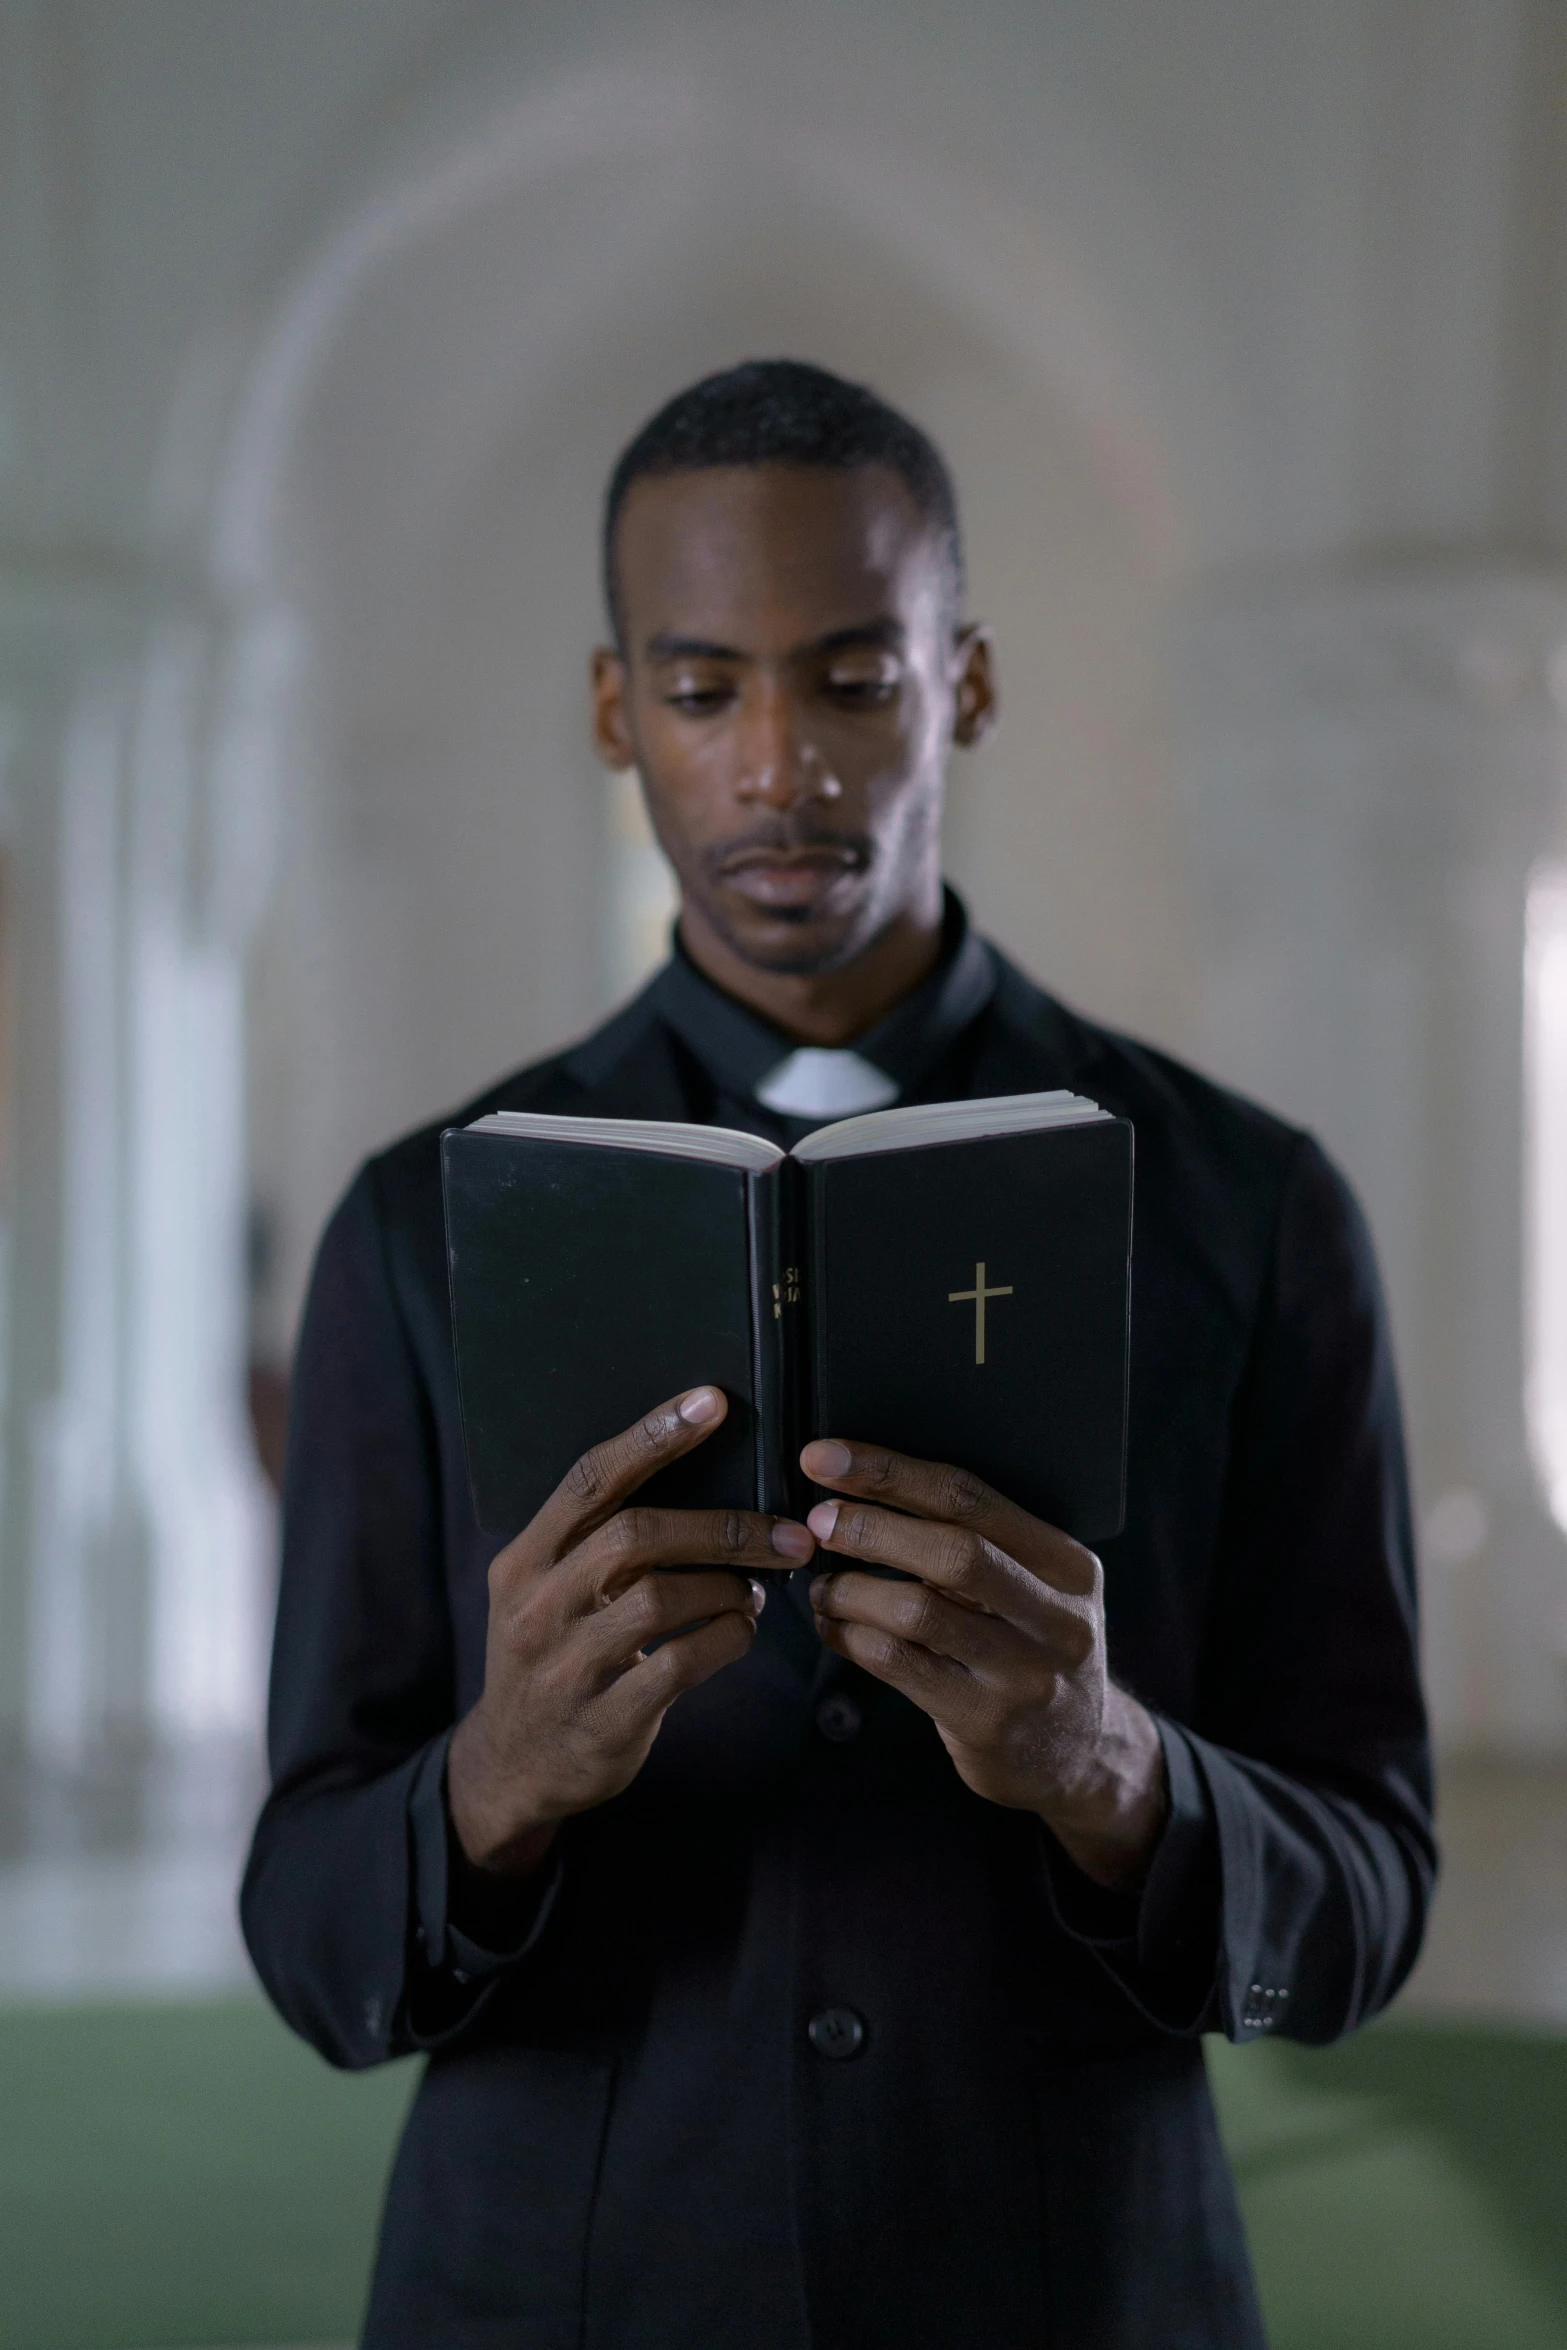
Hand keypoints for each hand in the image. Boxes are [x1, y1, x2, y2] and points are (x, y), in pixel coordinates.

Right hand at [447, 1387, 814, 1881]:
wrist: (512, 1765)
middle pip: (635, 1536)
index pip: (590, 1481)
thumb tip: (699, 1474)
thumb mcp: (546, 1591)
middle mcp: (536, 1607)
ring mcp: (566, 1667)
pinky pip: (679, 1664)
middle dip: (723, 1527)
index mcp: (523, 1561)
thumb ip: (596, 1542)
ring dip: (728, 1586)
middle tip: (787, 1532)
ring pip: (661, 1598)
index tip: (713, 1403)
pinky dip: (727, 1639)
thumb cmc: (553, 1654)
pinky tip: (742, 1631)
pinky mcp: (604, 1720)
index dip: (653, 1436)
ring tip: (756, 1588)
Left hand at [801, 1439, 1166, 1888]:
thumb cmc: (1035, 1651)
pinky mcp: (985, 1722)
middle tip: (819, 1521)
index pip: (971, 1498)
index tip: (827, 1459)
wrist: (1080, 1754)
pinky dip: (851, 1638)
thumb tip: (867, 1490)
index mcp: (1068, 1564)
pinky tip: (834, 1627)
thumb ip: (979, 1544)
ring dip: (852, 1591)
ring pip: (919, 1612)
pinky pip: (899, 1666)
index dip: (890, 1472)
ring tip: (824, 1586)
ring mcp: (1025, 1675)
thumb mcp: (1038, 1589)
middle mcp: (1058, 1617)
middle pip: (954, 1552)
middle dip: (871, 1527)